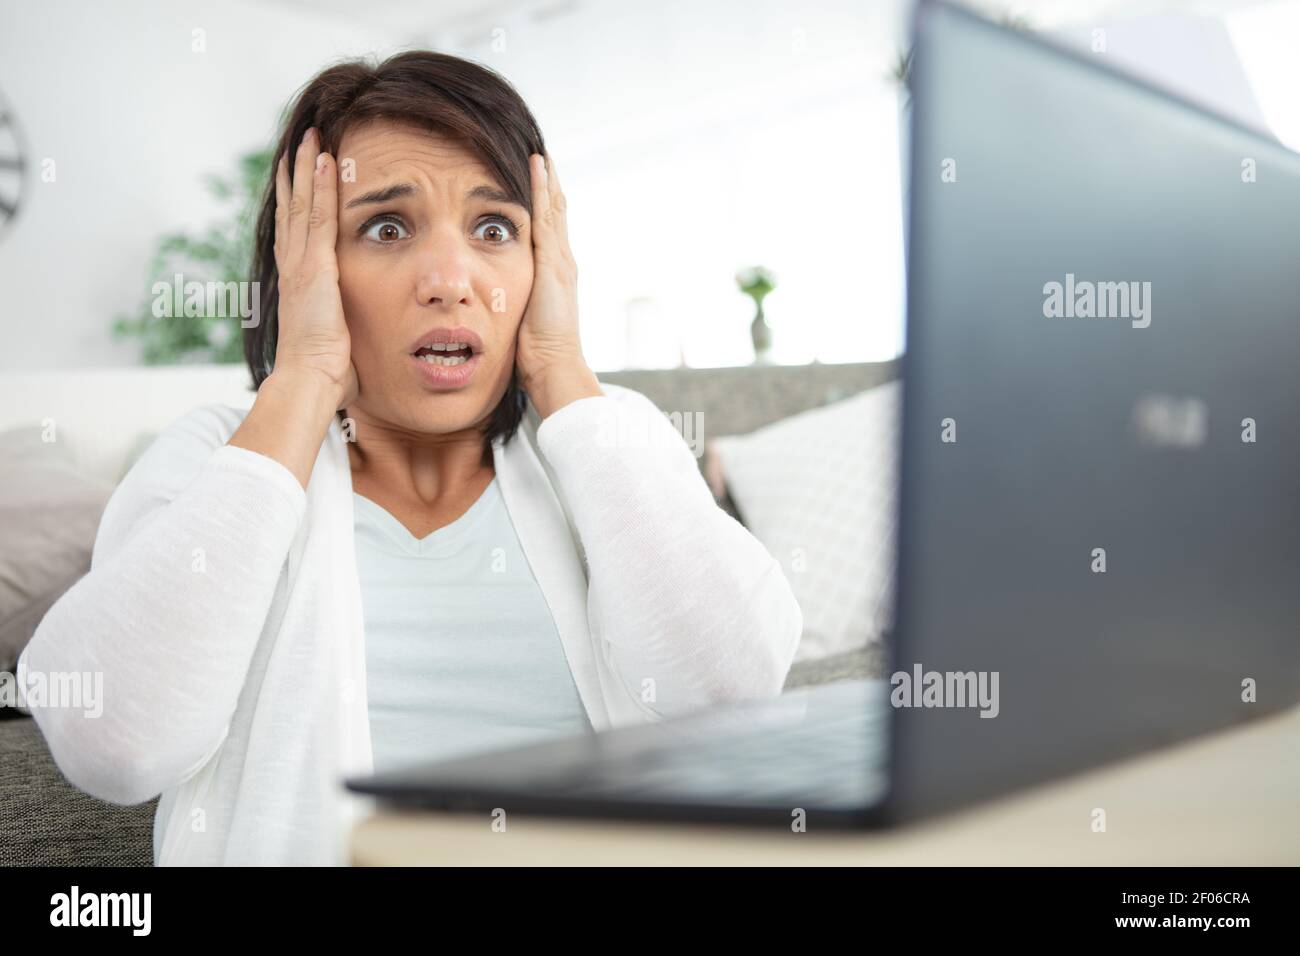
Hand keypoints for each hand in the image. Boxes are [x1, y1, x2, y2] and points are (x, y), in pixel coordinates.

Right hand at [271, 126, 357, 408]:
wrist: (309, 382)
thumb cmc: (327, 377)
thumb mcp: (339, 347)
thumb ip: (347, 336)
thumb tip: (357, 350)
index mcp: (300, 286)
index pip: (296, 234)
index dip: (296, 204)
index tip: (297, 178)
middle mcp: (294, 269)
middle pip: (292, 209)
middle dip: (296, 174)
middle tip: (299, 142)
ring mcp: (301, 265)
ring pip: (301, 203)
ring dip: (307, 167)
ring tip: (311, 136)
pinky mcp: (315, 267)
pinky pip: (318, 216)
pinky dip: (319, 186)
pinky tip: (325, 159)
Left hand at [515, 152, 587, 392]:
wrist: (554, 365)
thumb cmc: (535, 353)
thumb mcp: (521, 320)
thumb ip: (513, 305)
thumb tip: (494, 305)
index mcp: (554, 275)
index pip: (549, 232)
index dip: (543, 206)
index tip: (536, 183)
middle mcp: (562, 262)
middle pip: (556, 214)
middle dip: (549, 186)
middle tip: (541, 155)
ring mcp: (559, 259)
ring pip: (553, 208)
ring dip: (546, 179)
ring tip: (540, 152)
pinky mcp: (552, 261)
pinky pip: (545, 216)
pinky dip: (541, 189)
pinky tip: (536, 165)